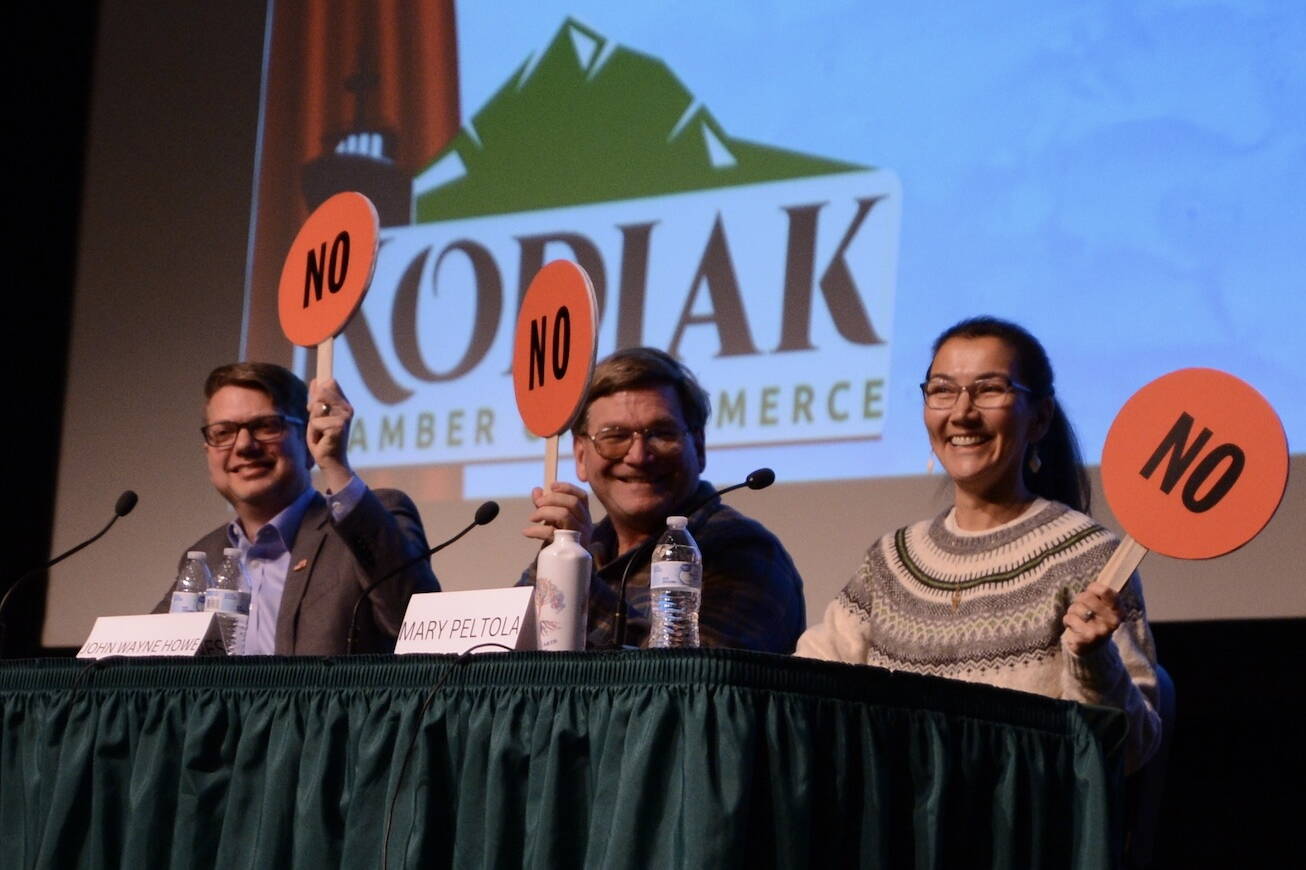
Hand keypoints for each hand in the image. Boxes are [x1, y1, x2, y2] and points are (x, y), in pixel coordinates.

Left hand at [307, 377, 353, 492]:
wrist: (330, 461)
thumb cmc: (323, 440)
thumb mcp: (316, 417)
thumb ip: (316, 400)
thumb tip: (317, 379)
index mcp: (342, 404)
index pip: (331, 382)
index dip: (325, 375)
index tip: (326, 344)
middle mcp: (346, 408)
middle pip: (321, 391)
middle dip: (313, 407)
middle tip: (317, 423)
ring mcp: (344, 417)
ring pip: (316, 408)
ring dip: (312, 422)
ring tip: (319, 432)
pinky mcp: (338, 427)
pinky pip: (316, 422)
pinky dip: (314, 433)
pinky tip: (321, 440)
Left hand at [522, 481, 592, 547]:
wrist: (563, 567)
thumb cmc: (559, 541)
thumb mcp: (553, 520)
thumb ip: (545, 504)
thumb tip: (537, 490)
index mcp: (583, 515)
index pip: (581, 496)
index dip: (567, 488)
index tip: (551, 486)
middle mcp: (585, 523)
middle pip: (572, 503)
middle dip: (552, 499)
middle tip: (537, 504)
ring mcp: (578, 535)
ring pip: (565, 514)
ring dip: (544, 512)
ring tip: (532, 518)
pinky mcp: (568, 547)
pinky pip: (552, 533)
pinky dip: (536, 531)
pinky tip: (527, 532)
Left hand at [1061, 581, 1122, 655]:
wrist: (1093, 648)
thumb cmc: (1096, 621)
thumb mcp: (1104, 608)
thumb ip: (1104, 594)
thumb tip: (1111, 568)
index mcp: (1118, 610)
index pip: (1105, 590)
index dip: (1093, 587)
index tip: (1091, 591)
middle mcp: (1112, 621)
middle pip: (1086, 597)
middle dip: (1079, 599)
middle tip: (1082, 607)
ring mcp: (1100, 631)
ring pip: (1076, 608)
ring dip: (1072, 611)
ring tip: (1079, 619)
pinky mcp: (1086, 639)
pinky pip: (1069, 619)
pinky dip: (1068, 621)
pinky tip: (1074, 627)